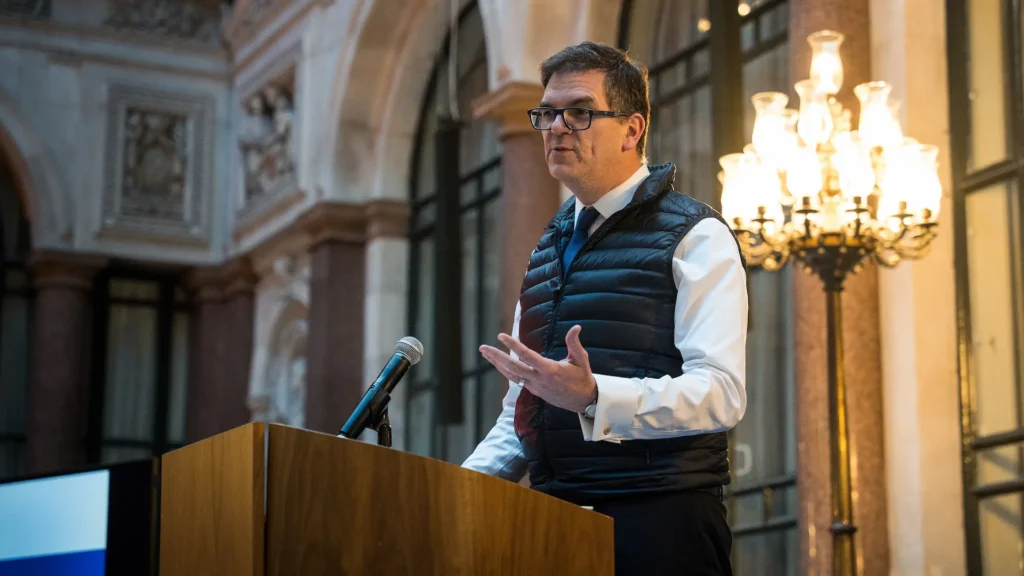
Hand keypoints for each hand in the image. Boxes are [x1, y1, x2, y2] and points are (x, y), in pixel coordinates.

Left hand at [478, 325, 597, 412]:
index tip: (501, 336)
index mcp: (550, 370)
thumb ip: (574, 343)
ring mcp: (535, 386)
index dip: (513, 345)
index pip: (527, 356)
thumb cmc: (582, 377)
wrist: (582, 401)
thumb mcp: (581, 359)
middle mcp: (539, 379)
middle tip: (483, 347)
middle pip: (513, 368)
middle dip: (497, 357)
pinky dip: (505, 371)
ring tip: (485, 352)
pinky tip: (498, 363)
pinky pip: (516, 380)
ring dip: (497, 364)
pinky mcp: (533, 390)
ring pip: (511, 375)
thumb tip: (576, 327)